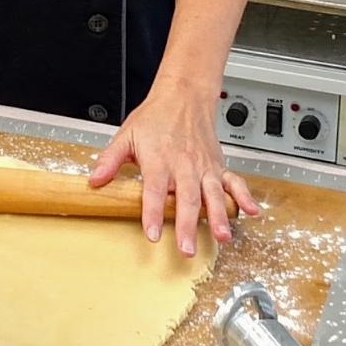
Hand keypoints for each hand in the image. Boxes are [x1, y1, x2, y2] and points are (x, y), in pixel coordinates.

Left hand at [88, 85, 259, 254]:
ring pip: (213, 194)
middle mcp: (184, 166)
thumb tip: (94, 179)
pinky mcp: (218, 166)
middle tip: (187, 249)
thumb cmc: (155, 117)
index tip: (151, 234)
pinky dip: (244, 196)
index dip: (152, 213)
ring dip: (219, 216)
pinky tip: (251, 212)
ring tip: (222, 237)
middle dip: (187, 226)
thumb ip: (110, 159)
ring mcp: (204, 167)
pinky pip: (234, 182)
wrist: (183, 96)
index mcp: (159, 160)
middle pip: (186, 199)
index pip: (154, 191)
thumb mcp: (126, 135)